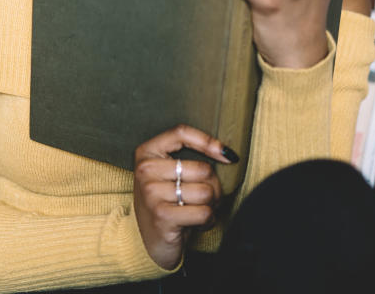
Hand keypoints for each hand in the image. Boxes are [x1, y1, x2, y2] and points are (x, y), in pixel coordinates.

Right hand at [133, 125, 232, 269]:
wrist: (149, 241)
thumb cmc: (166, 203)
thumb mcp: (168, 175)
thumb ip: (188, 160)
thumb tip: (228, 154)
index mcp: (146, 153)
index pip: (181, 133)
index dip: (208, 142)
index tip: (228, 156)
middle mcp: (145, 170)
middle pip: (203, 168)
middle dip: (213, 186)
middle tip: (204, 198)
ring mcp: (152, 192)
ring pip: (206, 192)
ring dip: (211, 205)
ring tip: (198, 210)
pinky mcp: (162, 215)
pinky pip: (204, 212)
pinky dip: (208, 220)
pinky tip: (198, 223)